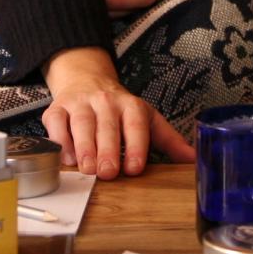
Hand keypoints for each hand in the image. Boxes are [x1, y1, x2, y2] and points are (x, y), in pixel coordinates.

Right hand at [42, 47, 195, 178]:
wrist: (86, 80)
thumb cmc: (120, 109)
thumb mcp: (148, 120)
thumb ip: (170, 141)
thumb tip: (196, 161)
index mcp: (131, 106)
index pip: (135, 125)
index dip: (135, 146)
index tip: (134, 168)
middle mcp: (106, 102)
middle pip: (107, 126)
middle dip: (108, 150)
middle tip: (108, 173)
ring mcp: (80, 103)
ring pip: (82, 123)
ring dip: (84, 147)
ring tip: (87, 168)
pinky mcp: (58, 108)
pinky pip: (57, 122)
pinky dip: (60, 139)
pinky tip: (66, 157)